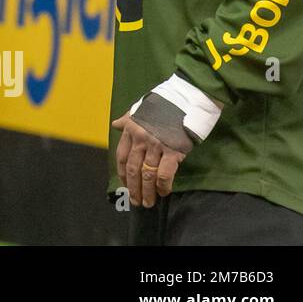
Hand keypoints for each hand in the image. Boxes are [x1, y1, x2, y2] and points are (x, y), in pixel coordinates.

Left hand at [111, 91, 193, 207]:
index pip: (122, 156)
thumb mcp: (141, 109)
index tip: (125, 185)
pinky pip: (164, 174)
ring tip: (148, 203)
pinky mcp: (173, 151)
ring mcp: (157, 145)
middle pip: (133, 169)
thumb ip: (128, 119)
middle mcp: (141, 139)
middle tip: (136, 201)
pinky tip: (164, 192)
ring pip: (147, 174)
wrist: (187, 98)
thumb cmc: (164, 104)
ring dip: (147, 191)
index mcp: (131, 129)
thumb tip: (115, 125)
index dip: (123, 173)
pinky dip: (163, 186)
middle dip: (133, 187)